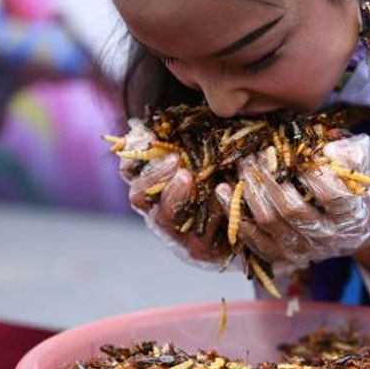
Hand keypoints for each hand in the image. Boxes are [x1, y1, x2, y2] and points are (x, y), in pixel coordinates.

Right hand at [120, 120, 230, 266]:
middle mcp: (157, 212)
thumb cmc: (217, 195)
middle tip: (174, 159)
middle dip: (153, 175)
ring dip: (174, 195)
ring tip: (187, 177)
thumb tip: (174, 118)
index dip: (131, 155)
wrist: (239, 237)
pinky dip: (212, 211)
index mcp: (153, 191)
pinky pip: (200, 231)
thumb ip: (189, 147)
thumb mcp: (203, 168)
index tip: (143, 136)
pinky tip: (222, 194)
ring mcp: (174, 235)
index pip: (130, 172)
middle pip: (137, 196)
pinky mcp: (196, 250)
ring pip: (163, 216)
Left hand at [215, 134, 369, 269]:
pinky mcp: (283, 256)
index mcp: (353, 216)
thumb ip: (355, 153)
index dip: (314, 174)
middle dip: (270, 179)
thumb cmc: (360, 187)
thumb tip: (330, 150)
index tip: (299, 152)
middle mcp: (328, 238)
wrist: (359, 226)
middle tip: (255, 154)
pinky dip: (235, 216)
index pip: (333, 197)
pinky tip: (222, 192)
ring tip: (241, 167)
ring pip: (270, 225)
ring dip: (250, 194)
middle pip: (293, 211)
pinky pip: (254, 240)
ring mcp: (304, 250)